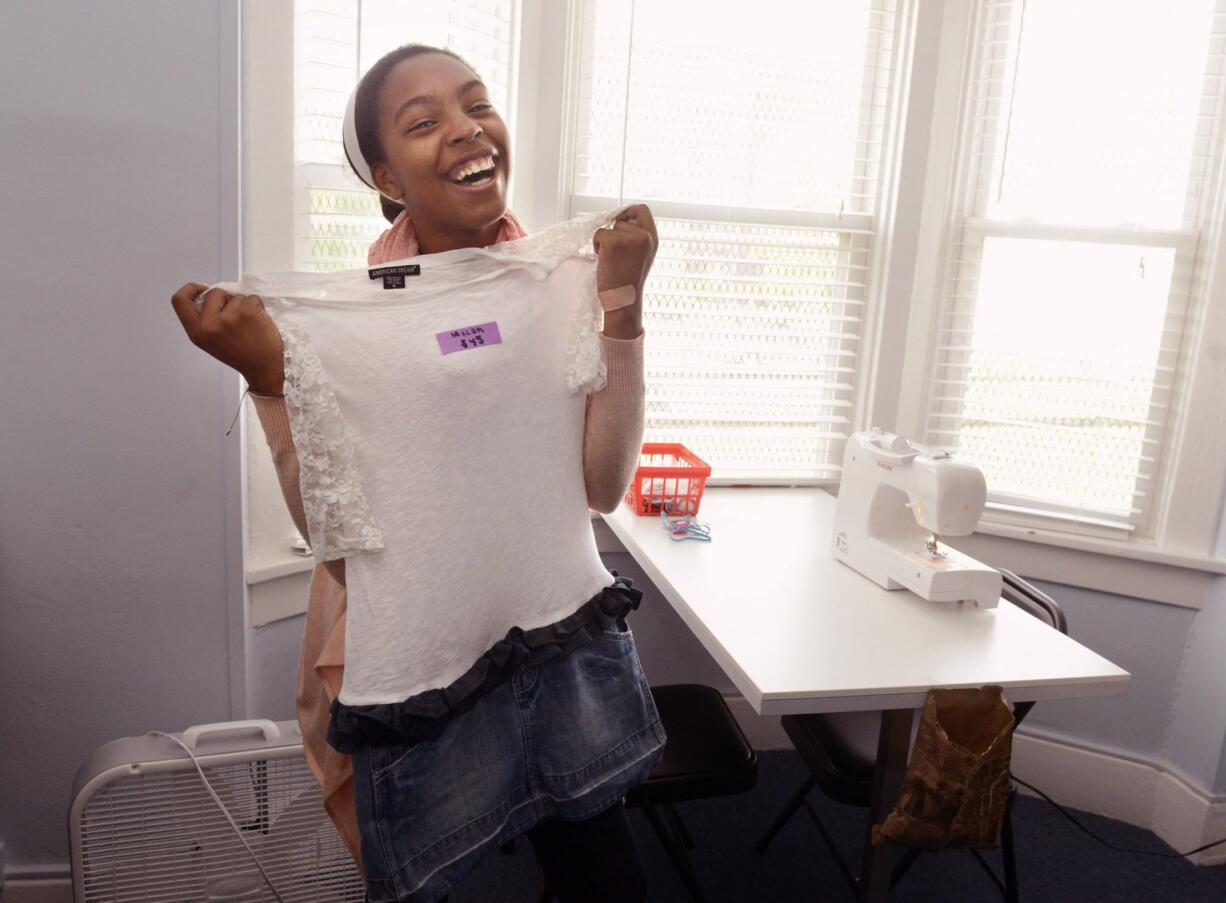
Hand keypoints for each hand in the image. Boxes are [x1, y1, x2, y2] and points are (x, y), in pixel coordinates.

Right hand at [170, 282, 285, 394]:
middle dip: (226, 299)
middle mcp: (209, 324)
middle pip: (214, 293)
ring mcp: (229, 316)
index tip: (202, 288)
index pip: (180, 300)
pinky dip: (257, 306)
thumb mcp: (211, 341)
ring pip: (235, 296)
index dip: (190, 289)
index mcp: (196, 332)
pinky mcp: (247, 311)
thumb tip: (209, 295)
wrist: (262, 369)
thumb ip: (205, 319)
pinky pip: (252, 298)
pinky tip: (259, 322)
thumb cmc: (240, 355)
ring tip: (249, 325)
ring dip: (244, 306)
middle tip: (236, 316)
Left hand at [592, 204, 656, 300]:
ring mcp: (630, 238)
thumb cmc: (628, 282)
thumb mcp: (641, 255)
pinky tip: (604, 260)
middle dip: (614, 233)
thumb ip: (636, 237)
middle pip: (622, 219)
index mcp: (653, 238)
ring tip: (611, 259)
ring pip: (609, 228)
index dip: (629, 211)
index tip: (620, 220)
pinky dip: (596, 245)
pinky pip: (599, 234)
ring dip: (604, 240)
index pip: (642, 209)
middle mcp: (644, 236)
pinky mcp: (613, 243)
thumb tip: (619, 220)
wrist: (624, 301)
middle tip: (615, 253)